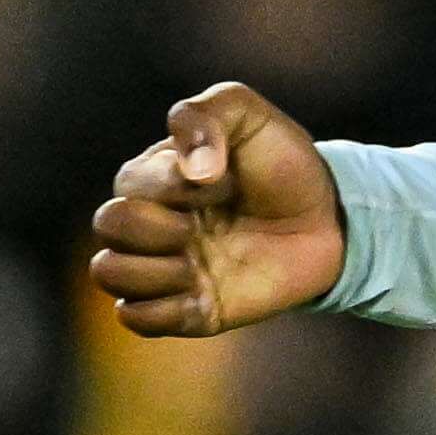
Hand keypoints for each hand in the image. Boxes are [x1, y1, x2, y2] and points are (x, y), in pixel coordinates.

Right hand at [85, 81, 346, 335]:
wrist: (327, 219)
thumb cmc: (281, 163)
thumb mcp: (247, 116)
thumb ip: (206, 115)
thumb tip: (194, 169)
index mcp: (155, 177)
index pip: (131, 183)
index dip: (179, 185)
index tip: (228, 179)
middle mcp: (151, 222)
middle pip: (107, 226)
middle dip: (155, 226)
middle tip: (199, 227)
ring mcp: (166, 268)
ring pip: (108, 274)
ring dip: (152, 270)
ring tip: (197, 264)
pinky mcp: (188, 310)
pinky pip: (140, 319)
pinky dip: (162, 309)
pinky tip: (201, 291)